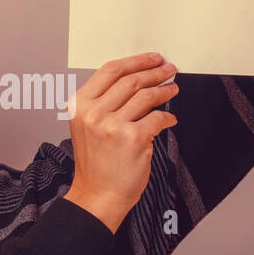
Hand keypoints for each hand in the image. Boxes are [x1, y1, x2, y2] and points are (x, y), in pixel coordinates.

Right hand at [63, 52, 178, 234]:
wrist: (97, 196)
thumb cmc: (96, 163)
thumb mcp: (88, 126)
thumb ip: (105, 102)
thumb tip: (139, 80)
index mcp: (80, 105)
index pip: (110, 70)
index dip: (136, 61)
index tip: (153, 58)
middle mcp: (93, 113)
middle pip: (130, 80)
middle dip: (154, 72)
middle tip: (169, 71)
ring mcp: (112, 126)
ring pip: (146, 96)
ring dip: (164, 91)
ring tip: (173, 90)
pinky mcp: (133, 139)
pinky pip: (157, 118)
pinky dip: (167, 118)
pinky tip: (170, 119)